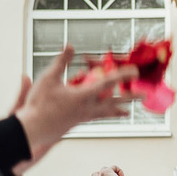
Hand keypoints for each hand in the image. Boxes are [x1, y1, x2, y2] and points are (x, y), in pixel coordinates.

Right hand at [15, 51, 135, 161]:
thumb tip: (70, 46)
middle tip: (145, 95)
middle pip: (114, 101)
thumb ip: (61, 61)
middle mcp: (87, 108)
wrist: (32, 130)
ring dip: (119, 109)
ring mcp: (83, 117)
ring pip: (106, 113)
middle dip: (130, 97)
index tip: (135, 71)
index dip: (122, 75)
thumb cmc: (38, 104)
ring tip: (128, 111)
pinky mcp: (77, 123)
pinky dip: (104, 115)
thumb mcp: (48, 78)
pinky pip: (96, 118)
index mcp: (83, 96)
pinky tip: (104, 115)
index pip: (107, 83)